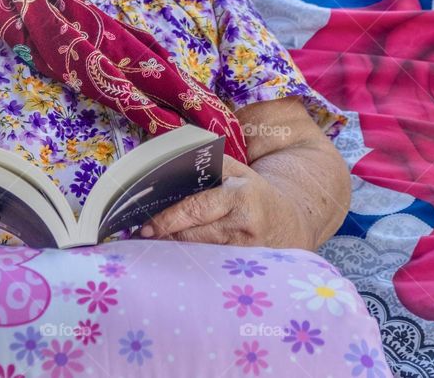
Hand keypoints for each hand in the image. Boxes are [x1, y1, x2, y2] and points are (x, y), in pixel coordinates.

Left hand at [134, 155, 312, 248]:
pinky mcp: (244, 267)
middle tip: (143, 235)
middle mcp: (243, 225)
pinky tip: (175, 257)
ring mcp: (245, 251)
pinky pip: (209, 263)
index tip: (146, 226)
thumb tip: (167, 166)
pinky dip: (191, 260)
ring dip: (174, 249)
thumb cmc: (253, 194)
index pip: (196, 208)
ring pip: (199, 251)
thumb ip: (208, 166)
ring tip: (153, 244)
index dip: (168, 219)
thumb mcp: (237, 172)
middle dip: (166, 235)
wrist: (289, 223)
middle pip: (194, 235)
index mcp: (240, 196)